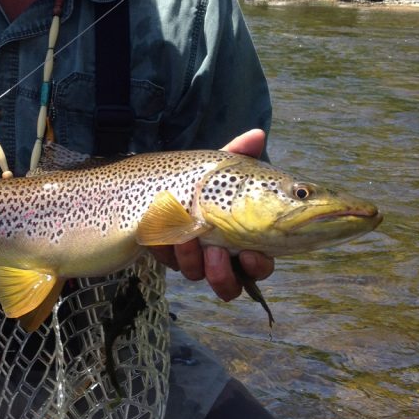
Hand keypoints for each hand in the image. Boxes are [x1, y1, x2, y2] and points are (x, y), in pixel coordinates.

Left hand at [149, 129, 274, 299]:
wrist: (159, 183)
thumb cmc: (200, 179)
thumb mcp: (218, 167)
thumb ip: (238, 154)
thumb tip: (257, 135)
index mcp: (244, 238)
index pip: (260, 264)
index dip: (258, 266)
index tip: (251, 254)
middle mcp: (223, 255)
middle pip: (233, 283)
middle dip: (224, 273)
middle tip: (218, 253)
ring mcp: (196, 259)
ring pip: (203, 278)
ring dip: (197, 263)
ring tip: (190, 240)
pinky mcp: (172, 257)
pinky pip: (174, 266)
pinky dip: (172, 253)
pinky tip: (167, 237)